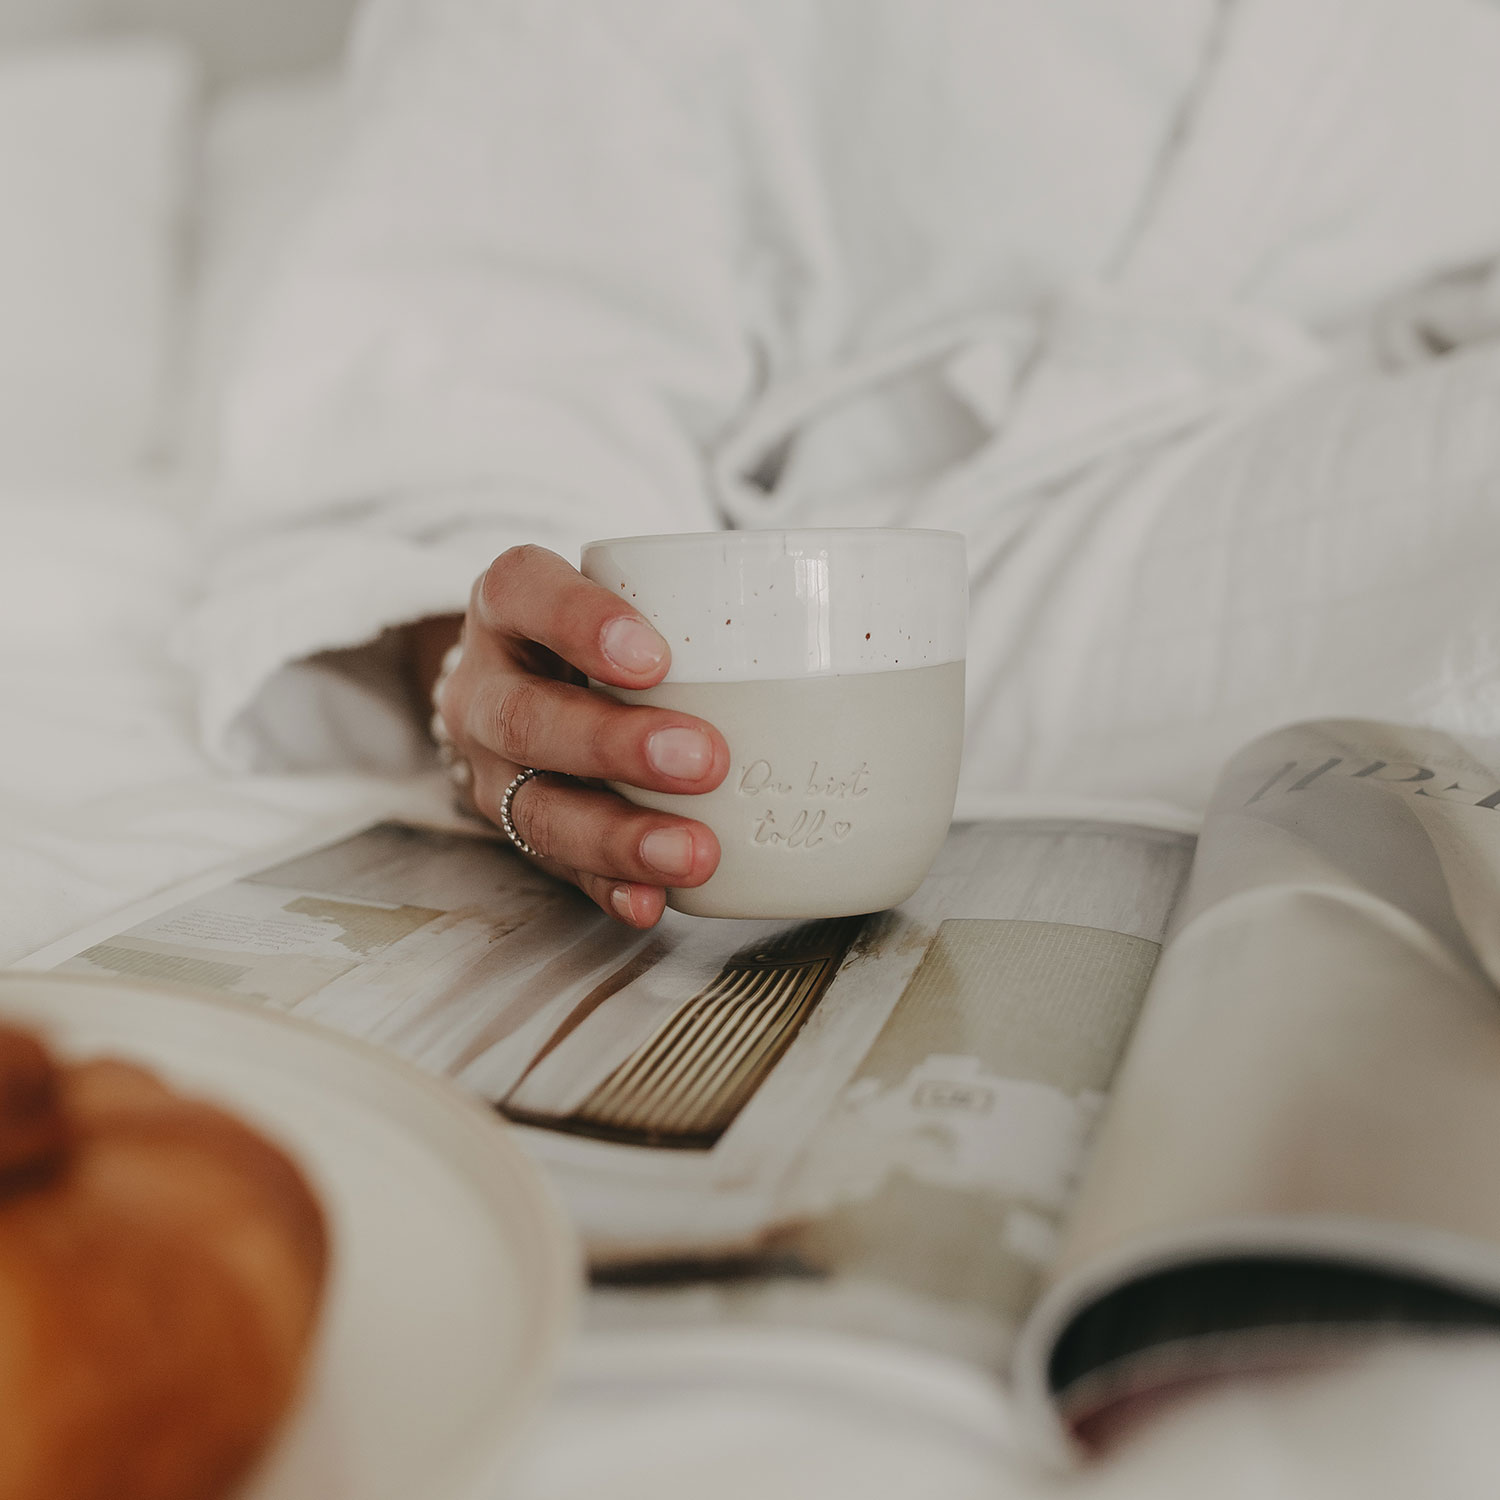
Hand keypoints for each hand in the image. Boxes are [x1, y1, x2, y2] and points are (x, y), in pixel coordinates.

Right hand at [424, 546, 728, 926]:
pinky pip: (557, 868)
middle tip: (704, 761)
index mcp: (508, 604)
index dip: (579, 622)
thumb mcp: (626, 595)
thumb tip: (840, 629)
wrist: (528, 684)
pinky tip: (652, 899)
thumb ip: (697, 607)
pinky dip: (608, 885)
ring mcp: (494, 766)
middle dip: (615, 745)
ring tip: (694, 851)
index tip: (655, 657)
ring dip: (618, 834)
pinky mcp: (516, 829)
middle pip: (527, 717)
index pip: (522, 591)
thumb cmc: (602, 632)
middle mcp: (486, 686)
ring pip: (535, 806)